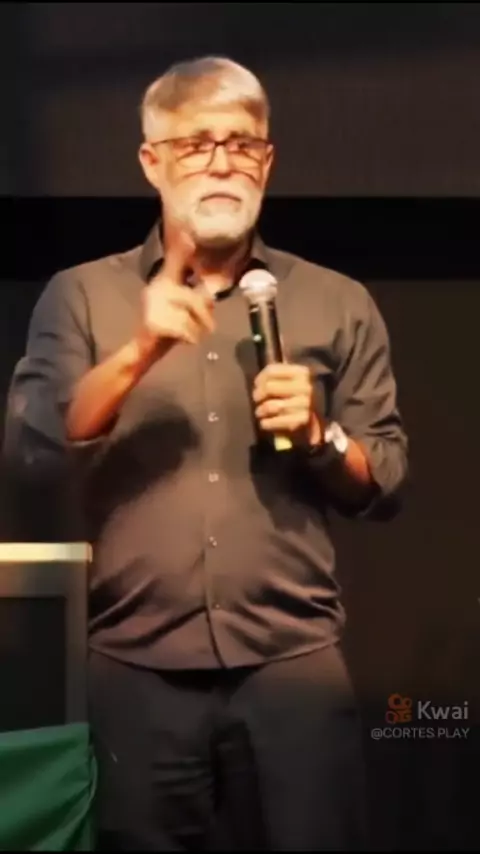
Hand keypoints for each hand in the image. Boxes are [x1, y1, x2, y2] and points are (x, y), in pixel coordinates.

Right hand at [140, 231, 215, 348]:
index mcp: (165, 281)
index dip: (182, 250)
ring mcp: (153, 305)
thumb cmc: (168, 329)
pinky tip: (184, 340)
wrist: (144, 351)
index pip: (176, 262)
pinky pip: (184, 328)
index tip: (188, 233)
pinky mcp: (153, 322)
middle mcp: (156, 288)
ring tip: (191, 335)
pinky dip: (190, 337)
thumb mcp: (186, 310)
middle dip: (205, 315)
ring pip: (190, 314)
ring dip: (198, 329)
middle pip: (193, 297)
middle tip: (208, 327)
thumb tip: (212, 293)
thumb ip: (198, 298)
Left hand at [252, 363, 322, 446]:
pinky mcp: (302, 420)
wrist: (320, 412)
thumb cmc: (298, 393)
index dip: (259, 379)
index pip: (271, 371)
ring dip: (260, 410)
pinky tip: (264, 422)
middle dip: (258, 394)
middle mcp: (305, 387)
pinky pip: (275, 421)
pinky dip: (266, 423)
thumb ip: (276, 376)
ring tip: (260, 412)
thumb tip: (257, 383)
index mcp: (302, 372)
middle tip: (257, 399)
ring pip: (270, 406)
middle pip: (268, 387)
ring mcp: (305, 404)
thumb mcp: (291, 378)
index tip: (257, 385)